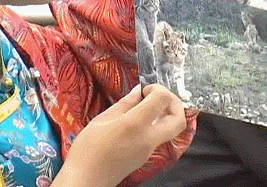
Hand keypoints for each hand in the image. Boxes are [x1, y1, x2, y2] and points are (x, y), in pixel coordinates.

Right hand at [53, 84, 185, 186]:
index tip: (144, 90)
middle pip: (179, 119)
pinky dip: (157, 124)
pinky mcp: (146, 157)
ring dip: (167, 114)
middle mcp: (148, 138)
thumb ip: (124, 104)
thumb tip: (138, 91)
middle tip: (157, 97)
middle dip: (174, 103)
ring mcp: (150, 150)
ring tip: (148, 107)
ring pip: (172, 130)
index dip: (158, 89)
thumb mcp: (101, 120)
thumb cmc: (88, 149)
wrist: (87, 180)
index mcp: (135, 125)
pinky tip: (140, 121)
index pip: (162, 100)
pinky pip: (160, 137)